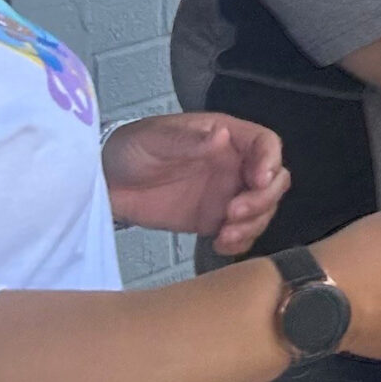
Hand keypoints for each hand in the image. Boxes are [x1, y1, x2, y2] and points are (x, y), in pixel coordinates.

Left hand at [105, 113, 289, 256]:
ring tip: (225, 235)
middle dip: (263, 200)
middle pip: (274, 180)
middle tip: (233, 213)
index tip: (259, 181)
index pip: (265, 144)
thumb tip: (222, 136)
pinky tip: (220, 245)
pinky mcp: (214, 220)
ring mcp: (226, 194)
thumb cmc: (132, 149)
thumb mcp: (156, 138)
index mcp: (227, 137)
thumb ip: (189, 140)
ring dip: (253, 225)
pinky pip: (241, 233)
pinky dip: (239, 242)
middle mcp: (234, 165)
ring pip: (263, 210)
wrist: (106, 183)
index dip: (270, 161)